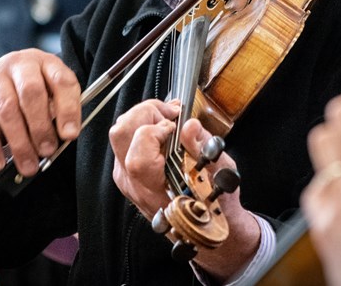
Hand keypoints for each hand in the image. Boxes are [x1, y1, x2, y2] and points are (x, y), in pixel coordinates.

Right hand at [0, 48, 80, 174]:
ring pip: (6, 108)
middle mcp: (20, 64)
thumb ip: (58, 113)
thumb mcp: (49, 94)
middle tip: (47, 151)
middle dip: (41, 126)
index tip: (70, 135)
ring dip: (19, 142)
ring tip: (28, 164)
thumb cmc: (28, 92)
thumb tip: (63, 140)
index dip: (68, 109)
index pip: (62, 81)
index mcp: (46, 63)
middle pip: (31, 92)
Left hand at [109, 103, 259, 281]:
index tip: (177, 123)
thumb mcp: (219, 175)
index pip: (139, 150)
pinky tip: (164, 127)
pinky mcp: (126, 169)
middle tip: (171, 113)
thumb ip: (203, 149)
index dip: (157, 128)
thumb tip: (189, 126)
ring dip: (144, 116)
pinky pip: (126, 139)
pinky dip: (143, 125)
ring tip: (169, 117)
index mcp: (153, 187)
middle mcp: (133, 181)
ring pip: (120, 133)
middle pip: (121, 133)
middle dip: (147, 112)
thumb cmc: (213, 203)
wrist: (202, 227)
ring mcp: (125, 175)